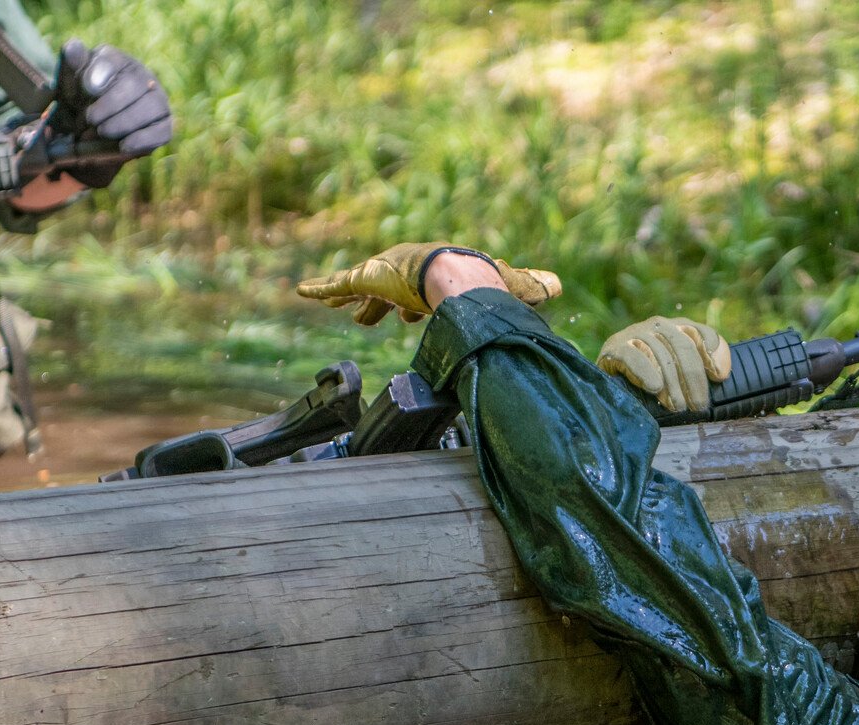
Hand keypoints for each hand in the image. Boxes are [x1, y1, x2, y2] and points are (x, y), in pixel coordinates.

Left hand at [51, 40, 173, 187]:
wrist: (90, 130)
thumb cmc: (79, 100)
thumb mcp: (69, 81)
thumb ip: (71, 63)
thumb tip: (74, 47)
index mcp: (116, 61)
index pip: (113, 61)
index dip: (102, 73)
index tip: (89, 89)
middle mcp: (143, 77)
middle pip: (136, 84)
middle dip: (111, 104)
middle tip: (90, 119)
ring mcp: (158, 101)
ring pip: (152, 107)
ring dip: (125, 122)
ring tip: (103, 132)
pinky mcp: (164, 126)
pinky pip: (162, 131)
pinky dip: (142, 139)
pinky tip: (123, 145)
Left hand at [296, 242, 560, 324]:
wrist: (460, 278)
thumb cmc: (484, 282)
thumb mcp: (512, 285)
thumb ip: (531, 285)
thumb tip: (558, 286)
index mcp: (438, 275)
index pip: (423, 291)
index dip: (417, 305)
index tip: (411, 317)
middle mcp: (409, 271)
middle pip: (392, 291)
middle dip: (383, 305)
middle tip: (374, 318)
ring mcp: (385, 274)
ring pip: (364, 289)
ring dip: (355, 301)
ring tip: (344, 312)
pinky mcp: (366, 278)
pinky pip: (337, 284)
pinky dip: (320, 289)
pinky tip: (301, 291)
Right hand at [597, 316, 730, 412]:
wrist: (606, 384)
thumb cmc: (650, 383)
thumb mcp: (678, 376)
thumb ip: (700, 372)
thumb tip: (720, 374)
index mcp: (677, 328)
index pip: (701, 333)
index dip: (714, 352)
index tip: (719, 377)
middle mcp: (658, 326)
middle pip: (683, 347)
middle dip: (693, 378)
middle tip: (698, 406)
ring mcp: (635, 333)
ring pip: (660, 354)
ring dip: (671, 384)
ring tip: (678, 407)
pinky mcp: (614, 347)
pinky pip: (632, 356)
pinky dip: (645, 371)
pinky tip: (653, 387)